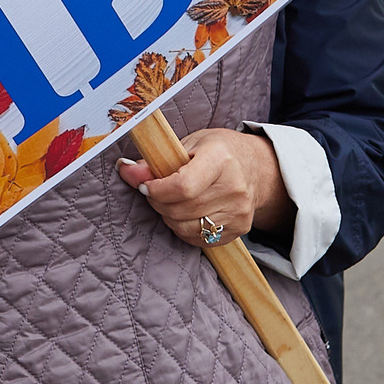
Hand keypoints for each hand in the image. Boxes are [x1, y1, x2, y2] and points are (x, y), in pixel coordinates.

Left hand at [119, 127, 292, 250]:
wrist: (257, 168)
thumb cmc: (218, 151)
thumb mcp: (188, 144)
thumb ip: (156, 160)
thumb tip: (126, 171)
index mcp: (221, 159)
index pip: (183, 186)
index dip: (156, 190)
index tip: (144, 185)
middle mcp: (234, 188)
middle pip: (181, 208)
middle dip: (158, 202)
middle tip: (154, 191)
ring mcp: (239, 212)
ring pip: (186, 227)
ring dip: (169, 216)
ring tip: (171, 201)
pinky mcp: (239, 230)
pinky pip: (199, 239)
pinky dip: (184, 228)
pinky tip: (186, 212)